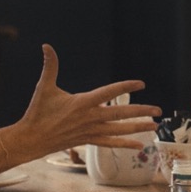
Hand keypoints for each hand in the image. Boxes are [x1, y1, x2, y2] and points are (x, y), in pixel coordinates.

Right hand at [14, 45, 161, 158]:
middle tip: (159, 110)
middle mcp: (90, 118)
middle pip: (120, 114)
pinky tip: (139, 145)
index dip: (126, 87)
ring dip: (138, 127)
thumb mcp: (44, 87)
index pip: (109, 93)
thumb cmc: (38, 112)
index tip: (141, 83)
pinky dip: (125, 144)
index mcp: (82, 103)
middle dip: (141, 111)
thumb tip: (46, 46)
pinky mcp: (88, 140)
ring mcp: (90, 131)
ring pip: (119, 130)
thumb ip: (50, 66)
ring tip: (154, 126)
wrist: (31, 139)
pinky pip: (110, 142)